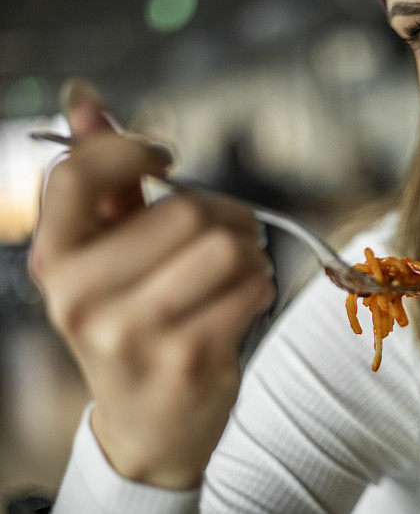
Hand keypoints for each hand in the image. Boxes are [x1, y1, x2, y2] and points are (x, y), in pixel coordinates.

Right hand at [28, 79, 275, 488]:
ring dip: (247, 250)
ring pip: (225, 245)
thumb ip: (99, 180)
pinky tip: (243, 298)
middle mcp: (82, 298)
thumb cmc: (129, 325)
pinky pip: (252, 286)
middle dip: (222, 214)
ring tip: (236, 268)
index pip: (79, 173)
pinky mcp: (190, 358)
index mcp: (55, 263)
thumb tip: (85, 96)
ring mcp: (136, 333)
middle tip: (224, 234)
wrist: (147, 426)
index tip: (164, 160)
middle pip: (183, 210)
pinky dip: (260, 283)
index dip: (131, 149)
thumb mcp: (101, 260)